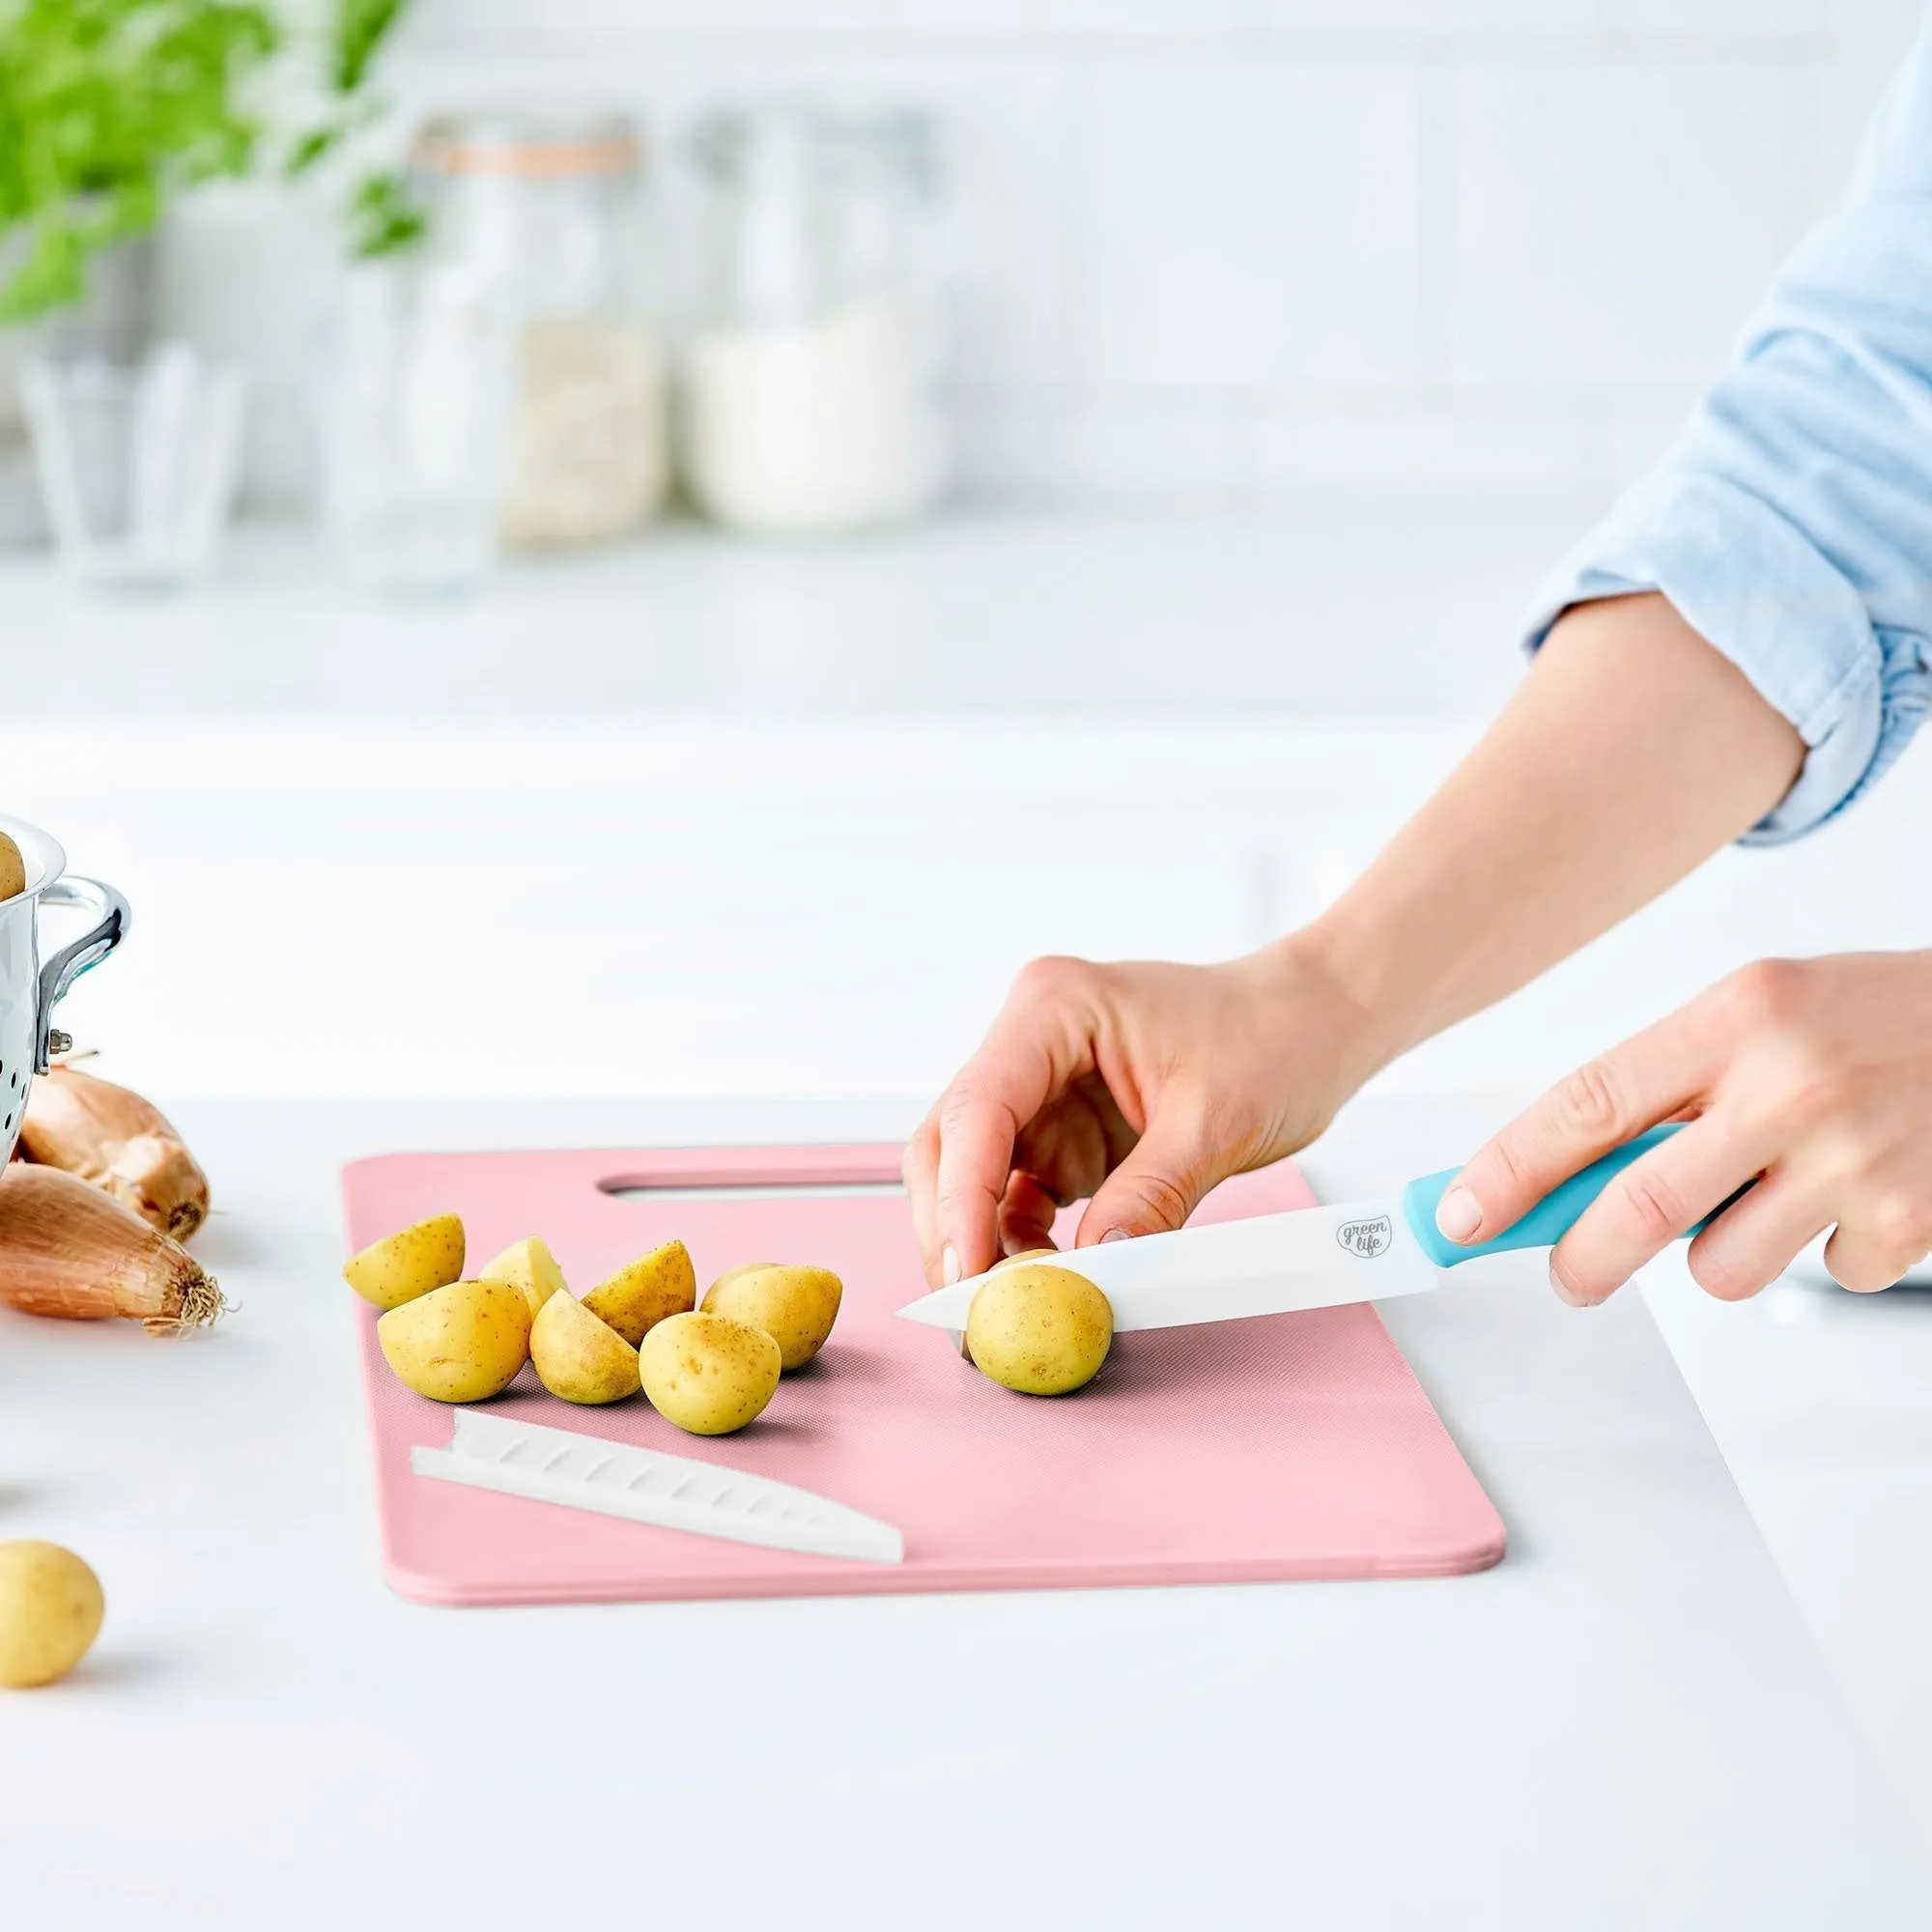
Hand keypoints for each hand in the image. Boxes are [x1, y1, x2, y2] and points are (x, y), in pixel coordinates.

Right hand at [902, 935, 1386, 1287]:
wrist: (1311, 1024)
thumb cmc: (1272, 1038)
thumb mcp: (1217, 1122)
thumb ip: (1151, 1196)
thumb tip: (1092, 1271)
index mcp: (1054, 1007)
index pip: (980, 1107)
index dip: (961, 1196)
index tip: (967, 1271)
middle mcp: (1030, 1042)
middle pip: (951, 1141)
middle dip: (952, 1227)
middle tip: (970, 1310)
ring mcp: (1040, 1088)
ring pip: (973, 1174)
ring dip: (982, 1242)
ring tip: (1009, 1308)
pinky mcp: (1060, 1130)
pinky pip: (1018, 1193)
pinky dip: (1021, 1241)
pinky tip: (1042, 1281)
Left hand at [1436, 952, 1931, 1302]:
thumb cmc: (1867, 1021)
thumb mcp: (1757, 1015)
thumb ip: (1667, 1088)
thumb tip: (1560, 1177)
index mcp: (1735, 1018)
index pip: (1588, 1105)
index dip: (1509, 1170)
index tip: (1460, 1215)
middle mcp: (1790, 1084)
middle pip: (1637, 1206)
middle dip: (1579, 1257)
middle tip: (1569, 1274)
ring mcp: (1852, 1157)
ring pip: (1718, 1267)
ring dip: (1718, 1252)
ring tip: (1765, 1195)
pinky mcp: (1906, 1220)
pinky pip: (1817, 1277)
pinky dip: (1822, 1251)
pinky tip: (1855, 1194)